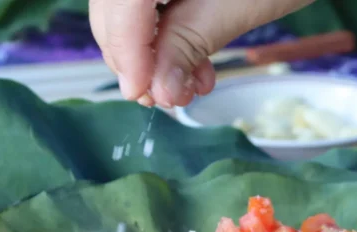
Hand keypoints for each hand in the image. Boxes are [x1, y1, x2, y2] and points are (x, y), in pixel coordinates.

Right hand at [90, 0, 314, 107]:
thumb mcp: (242, 3)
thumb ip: (190, 43)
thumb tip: (158, 90)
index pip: (122, 4)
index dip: (127, 51)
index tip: (144, 93)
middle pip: (114, 10)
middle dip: (137, 61)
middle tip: (166, 97)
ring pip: (126, 14)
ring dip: (153, 59)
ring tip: (189, 85)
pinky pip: (147, 9)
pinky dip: (166, 42)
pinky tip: (195, 65)